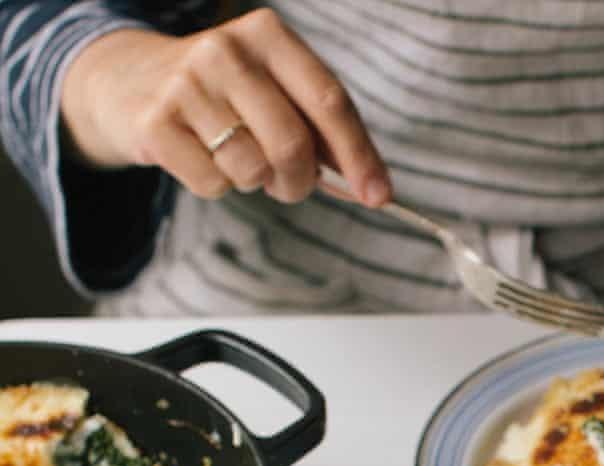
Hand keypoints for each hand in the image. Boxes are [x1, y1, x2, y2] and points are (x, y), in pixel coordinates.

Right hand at [60, 8, 389, 207]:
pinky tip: (200, 156)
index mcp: (267, 36)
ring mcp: (186, 84)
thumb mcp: (274, 90)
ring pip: (253, 170)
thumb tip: (369, 186)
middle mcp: (226, 50)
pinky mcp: (155, 122)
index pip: (329, 100)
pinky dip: (217, 185)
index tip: (379, 196)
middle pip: (293, 145)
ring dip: (255, 183)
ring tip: (235, 156)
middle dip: (300, 182)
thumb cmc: (224, 95)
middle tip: (290, 185)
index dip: (359, 155)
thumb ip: (320, 130)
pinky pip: (214, 184)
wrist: (129, 80)